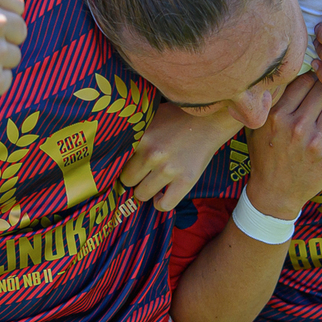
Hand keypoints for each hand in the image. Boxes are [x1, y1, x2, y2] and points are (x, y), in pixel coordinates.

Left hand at [121, 102, 241, 210]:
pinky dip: (160, 203)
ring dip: (145, 191)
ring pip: (142, 194)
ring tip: (152, 183)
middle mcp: (153, 154)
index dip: (120, 165)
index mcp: (141, 137)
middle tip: (140, 174)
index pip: (117, 162)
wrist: (211, 119)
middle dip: (132, 179)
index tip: (124, 167)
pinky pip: (164, 205)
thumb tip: (109, 149)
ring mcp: (169, 169)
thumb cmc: (178, 117)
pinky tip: (162, 195)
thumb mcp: (151, 118)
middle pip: (127, 180)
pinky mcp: (186, 181)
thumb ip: (134, 134)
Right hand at [243, 73, 321, 219]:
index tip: (314, 78)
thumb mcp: (257, 126)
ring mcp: (315, 142)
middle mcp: (296, 126)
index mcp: (276, 115)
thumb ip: (268, 101)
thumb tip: (284, 72)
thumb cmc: (265, 156)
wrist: (274, 193)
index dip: (311, 76)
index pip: (303, 80)